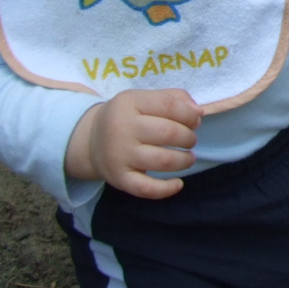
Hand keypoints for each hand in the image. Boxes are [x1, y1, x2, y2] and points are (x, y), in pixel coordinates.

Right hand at [65, 88, 202, 198]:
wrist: (91, 140)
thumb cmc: (127, 117)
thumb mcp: (143, 98)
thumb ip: (173, 98)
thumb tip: (198, 112)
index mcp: (130, 103)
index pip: (168, 106)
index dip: (189, 114)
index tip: (195, 120)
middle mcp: (123, 128)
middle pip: (168, 133)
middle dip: (188, 137)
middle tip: (190, 140)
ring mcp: (120, 155)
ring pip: (162, 160)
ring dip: (184, 160)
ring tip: (188, 158)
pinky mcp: (119, 178)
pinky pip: (146, 188)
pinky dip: (167, 189)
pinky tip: (178, 183)